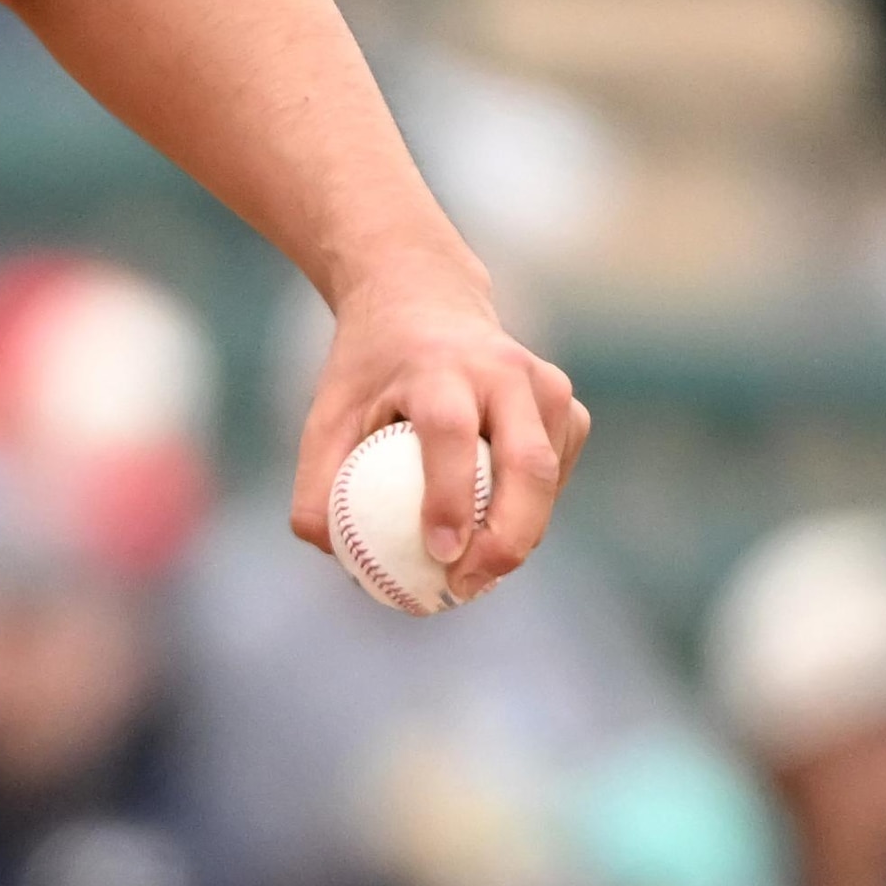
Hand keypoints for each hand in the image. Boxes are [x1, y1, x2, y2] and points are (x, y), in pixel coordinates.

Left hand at [290, 257, 586, 597]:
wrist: (424, 300)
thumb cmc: (370, 370)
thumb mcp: (327, 413)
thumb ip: (317, 483)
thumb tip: (331, 550)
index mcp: (440, 367)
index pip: (451, 434)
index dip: (451, 497)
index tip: (441, 554)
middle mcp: (504, 371)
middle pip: (527, 463)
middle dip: (509, 537)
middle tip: (470, 586)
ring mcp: (546, 386)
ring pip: (548, 477)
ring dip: (519, 533)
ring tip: (474, 572)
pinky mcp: (568, 407)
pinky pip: (555, 475)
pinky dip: (529, 513)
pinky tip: (491, 529)